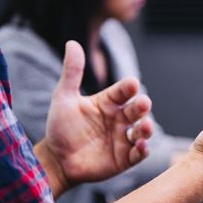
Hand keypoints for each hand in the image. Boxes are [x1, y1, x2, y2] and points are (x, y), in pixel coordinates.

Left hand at [36, 41, 152, 196]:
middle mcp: (120, 119)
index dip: (128, 88)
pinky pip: (139, 153)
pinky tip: (141, 146)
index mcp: (109, 103)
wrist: (56, 159)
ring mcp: (124, 138)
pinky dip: (143, 150)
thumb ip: (72, 72)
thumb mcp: (64, 98)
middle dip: (142, 106)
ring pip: (142, 131)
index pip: (123, 91)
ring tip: (145, 127)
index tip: (132, 83)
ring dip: (147, 128)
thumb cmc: (61, 127)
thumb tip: (72, 43)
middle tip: (143, 103)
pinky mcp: (125, 158)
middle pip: (136, 110)